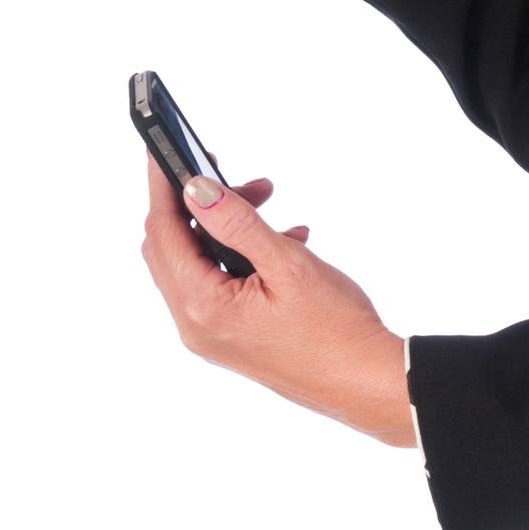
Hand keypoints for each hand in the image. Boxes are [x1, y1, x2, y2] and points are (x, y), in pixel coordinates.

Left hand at [140, 151, 414, 448]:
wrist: (364, 381)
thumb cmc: (335, 328)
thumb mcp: (288, 264)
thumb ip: (237, 223)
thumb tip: (196, 188)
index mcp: (203, 307)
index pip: (164, 233)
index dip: (163, 187)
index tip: (165, 149)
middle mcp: (196, 325)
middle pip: (171, 248)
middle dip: (198, 204)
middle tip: (237, 177)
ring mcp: (211, 334)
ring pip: (196, 263)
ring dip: (224, 227)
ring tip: (269, 202)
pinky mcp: (231, 336)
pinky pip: (217, 282)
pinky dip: (238, 252)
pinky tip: (283, 239)